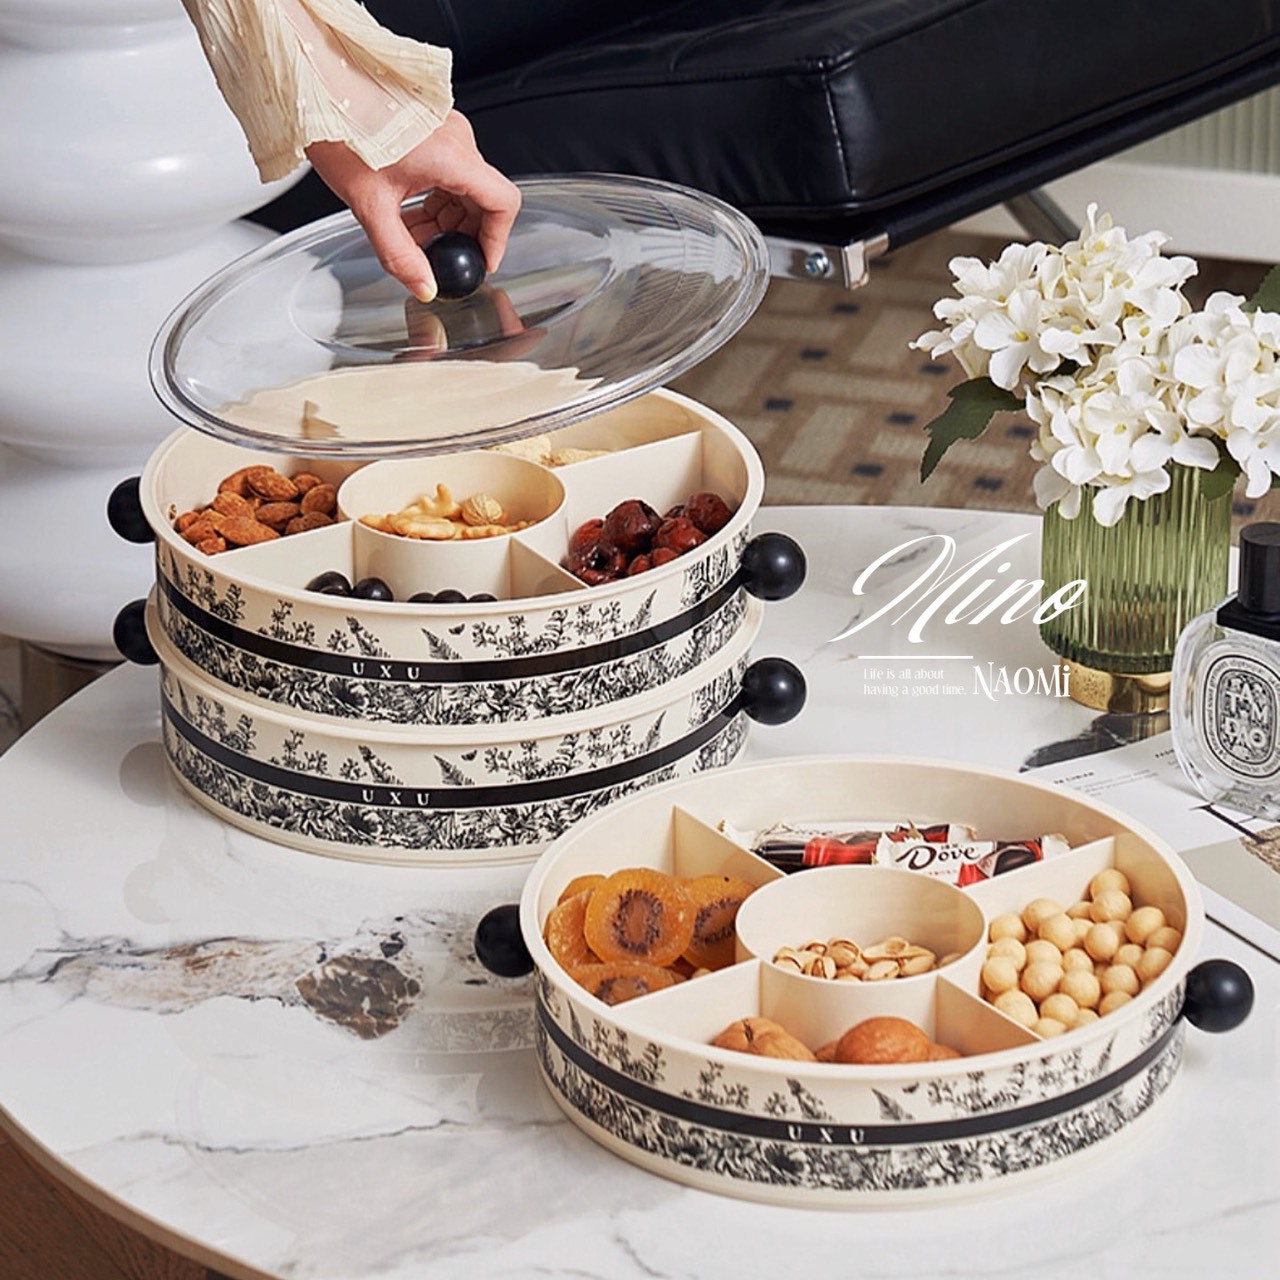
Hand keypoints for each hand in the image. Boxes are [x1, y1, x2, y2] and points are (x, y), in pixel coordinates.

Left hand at [305, 111, 520, 301]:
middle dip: (460, 233)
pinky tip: (406, 212)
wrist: (314, 87)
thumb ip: (400, 255)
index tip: (481, 260)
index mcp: (452, 155)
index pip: (502, 203)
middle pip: (482, 199)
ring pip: (462, 188)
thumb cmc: (338, 129)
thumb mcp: (370, 206)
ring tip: (410, 234)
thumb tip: (424, 286)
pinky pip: (446, 172)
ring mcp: (445, 130)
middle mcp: (456, 139)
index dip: (497, 239)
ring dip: (443, 219)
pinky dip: (433, 199)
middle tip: (433, 254)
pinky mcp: (430, 128)